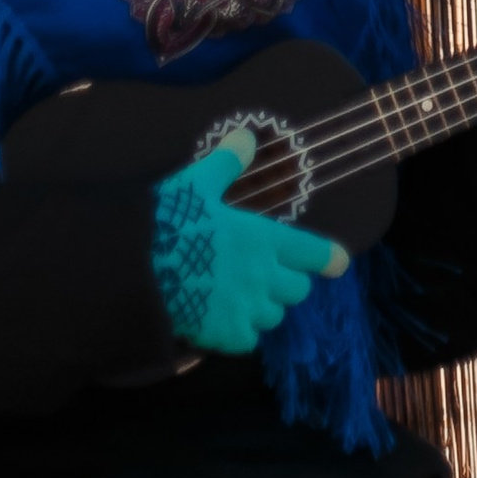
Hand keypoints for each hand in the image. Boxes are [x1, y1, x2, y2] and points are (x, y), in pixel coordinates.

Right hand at [150, 136, 345, 355]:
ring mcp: (245, 309)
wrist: (135, 271)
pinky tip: (224, 319)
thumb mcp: (198, 182)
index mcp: (263, 238)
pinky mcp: (224, 335)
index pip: (311, 252)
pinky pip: (248, 340)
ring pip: (274, 317)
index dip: (328, 258)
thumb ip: (227, 163)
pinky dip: (241, 332)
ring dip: (265, 308)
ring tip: (243, 297)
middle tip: (266, 274)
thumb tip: (247, 137)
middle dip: (287, 282)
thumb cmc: (171, 221)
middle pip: (297, 290)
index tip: (340, 263)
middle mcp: (262, 276)